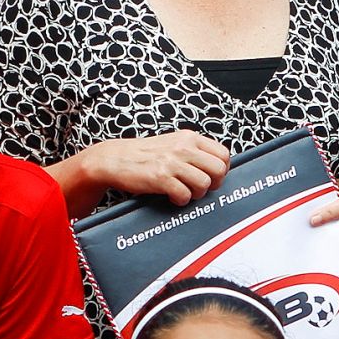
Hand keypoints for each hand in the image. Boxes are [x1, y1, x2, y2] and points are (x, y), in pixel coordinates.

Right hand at [84, 131, 230, 204]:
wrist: (114, 159)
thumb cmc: (144, 154)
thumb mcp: (173, 143)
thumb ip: (194, 151)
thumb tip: (217, 167)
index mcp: (189, 138)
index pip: (223, 154)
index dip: (221, 170)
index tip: (210, 177)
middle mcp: (183, 147)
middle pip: (218, 170)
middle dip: (213, 184)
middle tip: (199, 188)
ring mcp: (172, 162)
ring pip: (204, 183)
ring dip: (196, 194)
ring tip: (183, 192)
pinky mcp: (160, 177)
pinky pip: (185, 195)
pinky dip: (181, 200)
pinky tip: (172, 196)